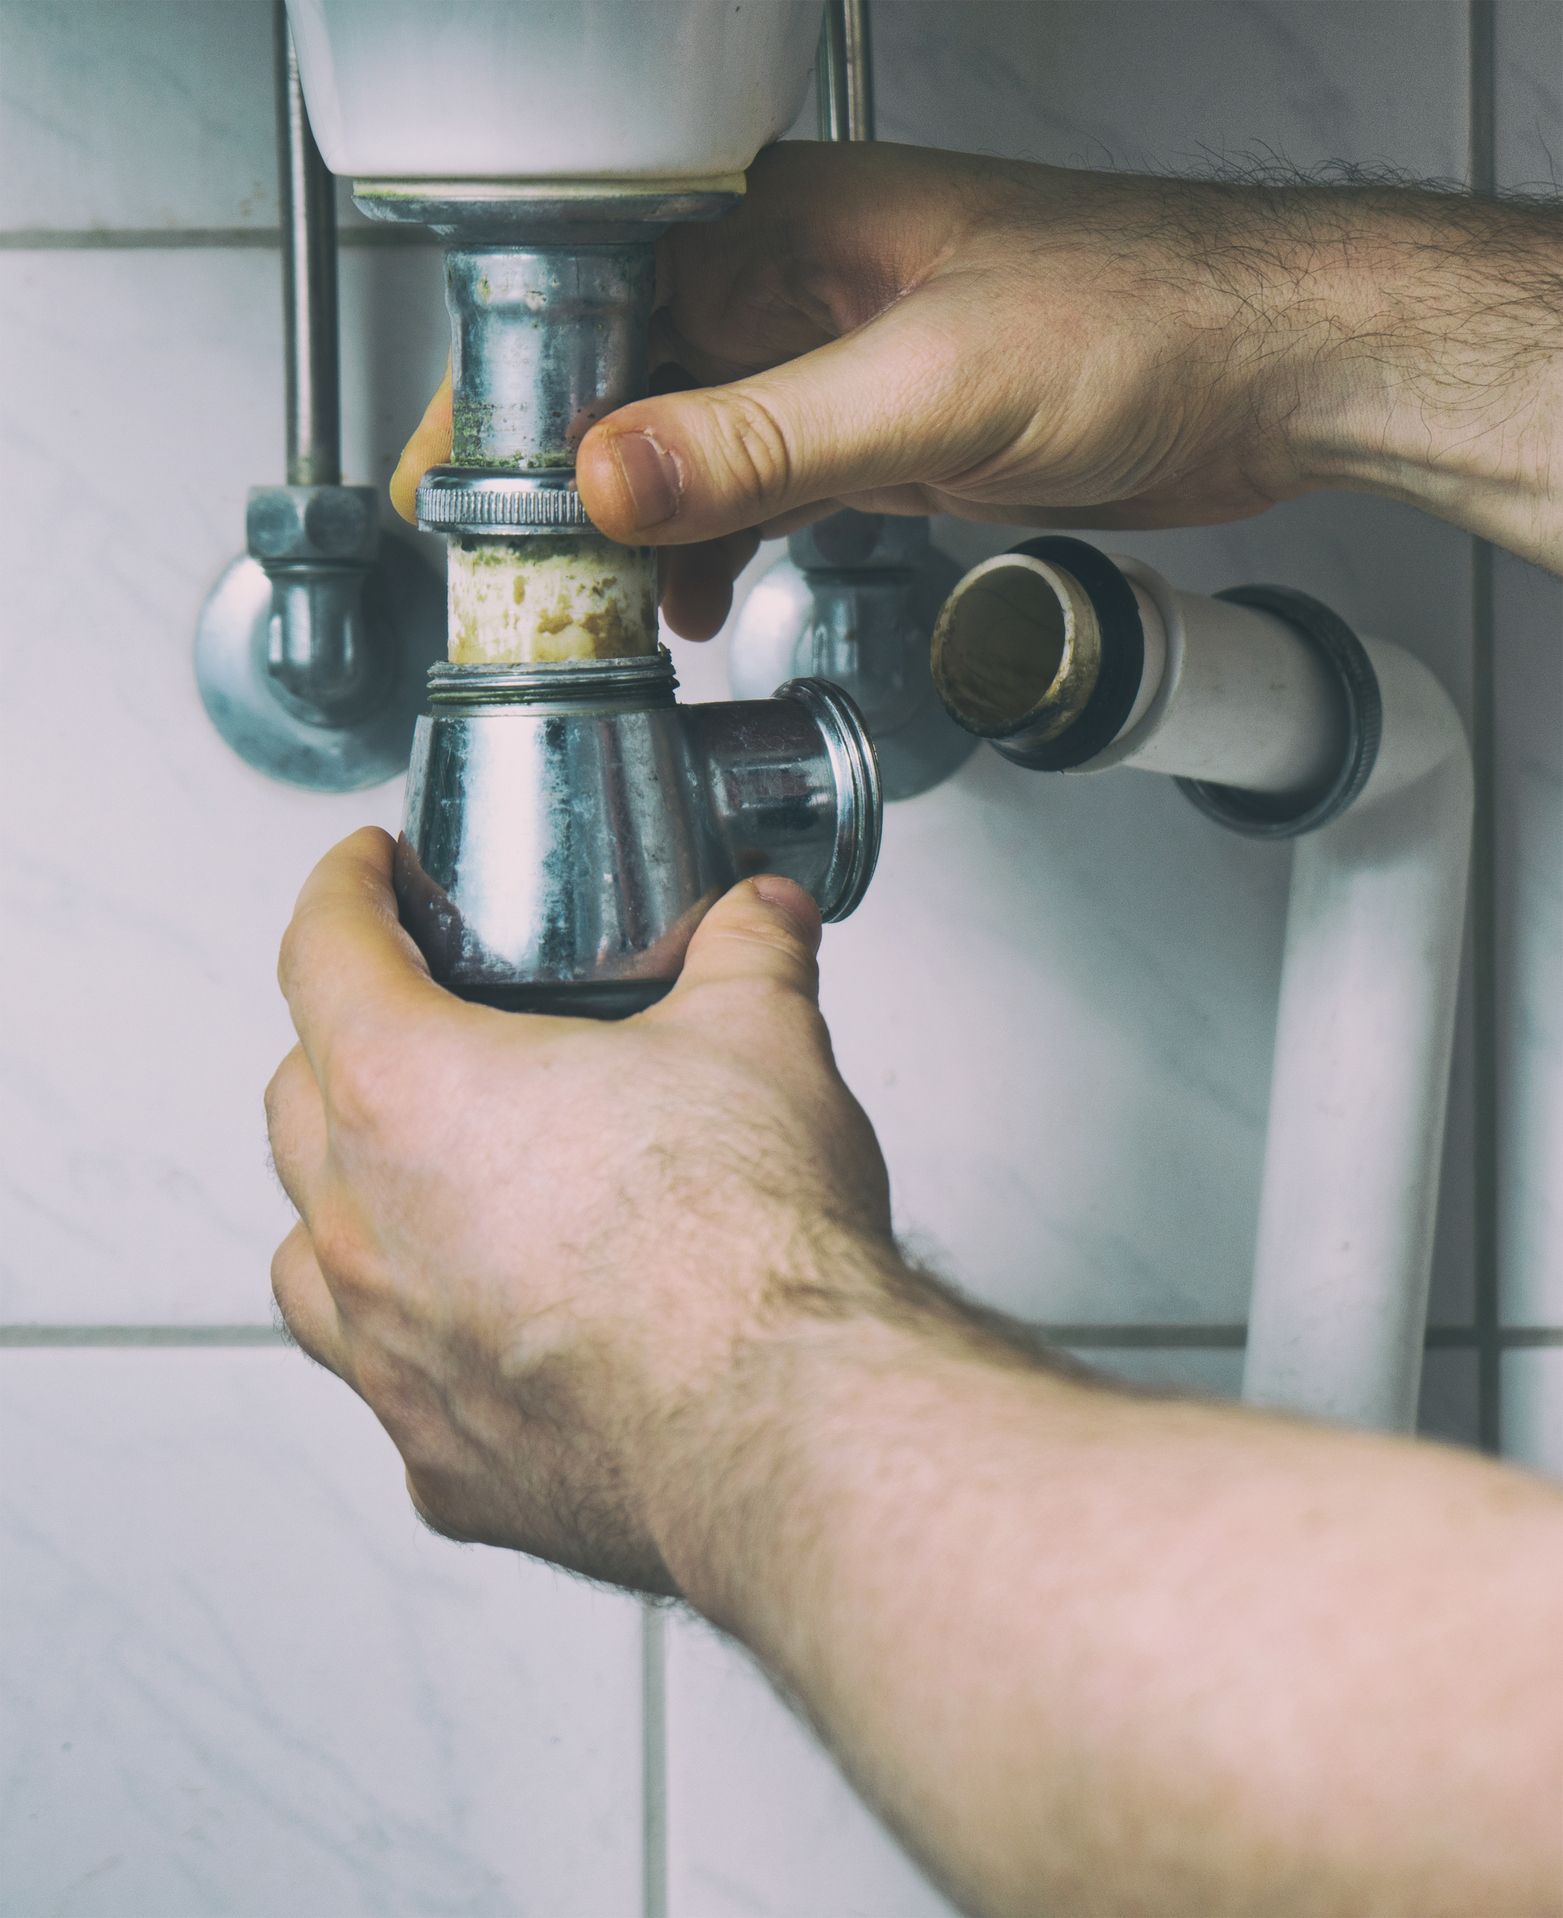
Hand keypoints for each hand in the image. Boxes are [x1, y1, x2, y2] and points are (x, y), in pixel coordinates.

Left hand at [264, 829, 893, 1591]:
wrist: (784, 1422)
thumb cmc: (745, 1244)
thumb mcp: (762, 1037)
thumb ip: (749, 951)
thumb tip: (762, 915)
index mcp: (409, 1092)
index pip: (323, 951)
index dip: (344, 891)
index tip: (365, 875)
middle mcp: (365, 1228)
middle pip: (295, 1100)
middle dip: (343, 1041)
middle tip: (420, 1020)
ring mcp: (389, 1358)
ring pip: (309, 1256)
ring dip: (349, 1203)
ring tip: (424, 1183)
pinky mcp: (441, 1463)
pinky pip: (392, 1384)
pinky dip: (420, 1341)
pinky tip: (497, 1330)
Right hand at [395, 142, 1561, 619]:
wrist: (1267, 373)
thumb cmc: (1138, 319)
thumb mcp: (929, 390)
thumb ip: (762, 440)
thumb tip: (609, 476)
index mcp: (785, 220)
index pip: (595, 290)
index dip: (512, 385)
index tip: (457, 476)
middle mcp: (796, 280)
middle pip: (629, 374)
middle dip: (564, 476)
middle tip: (512, 570)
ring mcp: (836, 357)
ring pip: (692, 441)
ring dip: (640, 527)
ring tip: (596, 610)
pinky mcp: (883, 428)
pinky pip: (763, 484)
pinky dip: (718, 543)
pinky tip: (693, 598)